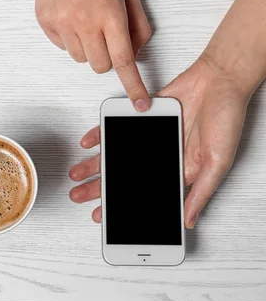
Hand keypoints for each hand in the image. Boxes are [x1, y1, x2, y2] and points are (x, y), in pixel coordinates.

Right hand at [17, 0, 151, 109]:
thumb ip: (137, 23)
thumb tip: (136, 51)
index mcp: (109, 12)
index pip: (124, 60)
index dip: (134, 85)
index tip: (139, 102)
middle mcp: (84, 21)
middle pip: (100, 66)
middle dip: (108, 57)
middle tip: (106, 35)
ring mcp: (62, 23)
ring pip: (81, 59)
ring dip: (88, 48)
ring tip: (86, 20)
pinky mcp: (46, 23)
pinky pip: (63, 47)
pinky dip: (70, 39)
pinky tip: (71, 16)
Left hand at [69, 55, 250, 227]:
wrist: (220, 80)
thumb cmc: (225, 118)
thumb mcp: (218, 162)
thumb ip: (200, 192)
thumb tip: (187, 220)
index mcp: (178, 170)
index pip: (144, 194)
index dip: (122, 205)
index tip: (101, 215)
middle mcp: (160, 155)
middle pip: (124, 177)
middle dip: (99, 188)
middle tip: (78, 195)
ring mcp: (149, 137)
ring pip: (116, 154)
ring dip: (94, 164)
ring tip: (76, 174)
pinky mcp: (141, 118)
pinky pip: (117, 128)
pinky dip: (101, 135)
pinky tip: (88, 143)